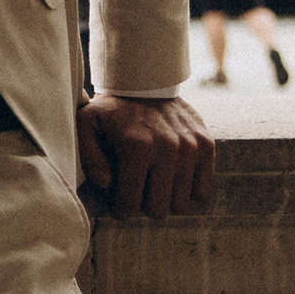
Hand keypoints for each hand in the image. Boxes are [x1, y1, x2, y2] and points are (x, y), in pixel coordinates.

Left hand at [76, 93, 214, 220]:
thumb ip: (88, 157)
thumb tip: (107, 184)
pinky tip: (174, 178)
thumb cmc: (113, 111)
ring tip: (154, 182)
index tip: (119, 201)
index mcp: (137, 147)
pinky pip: (203, 191)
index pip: (130, 205)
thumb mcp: (87, 124)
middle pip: (159, 210)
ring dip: (166, 198)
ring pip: (181, 204)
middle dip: (145, 205)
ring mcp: (190, 148)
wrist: (146, 83)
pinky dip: (188, 191)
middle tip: (138, 190)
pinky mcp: (207, 145)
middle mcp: (167, 149)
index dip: (121, 209)